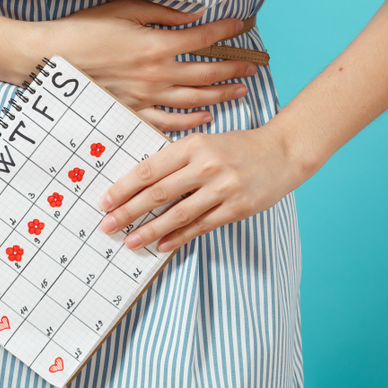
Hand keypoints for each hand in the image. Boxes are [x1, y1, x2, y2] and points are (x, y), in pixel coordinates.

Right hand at [35, 0, 258, 131]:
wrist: (50, 58)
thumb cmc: (84, 29)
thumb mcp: (124, 9)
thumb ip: (162, 12)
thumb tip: (192, 15)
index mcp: (157, 44)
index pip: (204, 38)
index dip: (227, 30)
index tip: (243, 24)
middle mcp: (157, 74)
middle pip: (207, 73)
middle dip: (235, 67)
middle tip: (255, 64)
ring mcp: (145, 97)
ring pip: (194, 100)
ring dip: (221, 94)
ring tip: (240, 88)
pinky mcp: (131, 111)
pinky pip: (168, 122)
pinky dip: (190, 121)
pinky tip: (205, 115)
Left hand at [97, 127, 306, 251]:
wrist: (283, 150)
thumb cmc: (238, 146)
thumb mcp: (204, 142)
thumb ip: (176, 160)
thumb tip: (140, 184)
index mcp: (192, 144)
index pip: (149, 169)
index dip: (124, 187)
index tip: (105, 201)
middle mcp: (205, 165)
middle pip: (158, 193)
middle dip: (128, 211)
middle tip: (107, 226)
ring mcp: (222, 187)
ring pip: (177, 213)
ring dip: (150, 230)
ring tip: (130, 241)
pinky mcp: (237, 207)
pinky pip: (201, 226)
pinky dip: (179, 237)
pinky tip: (162, 246)